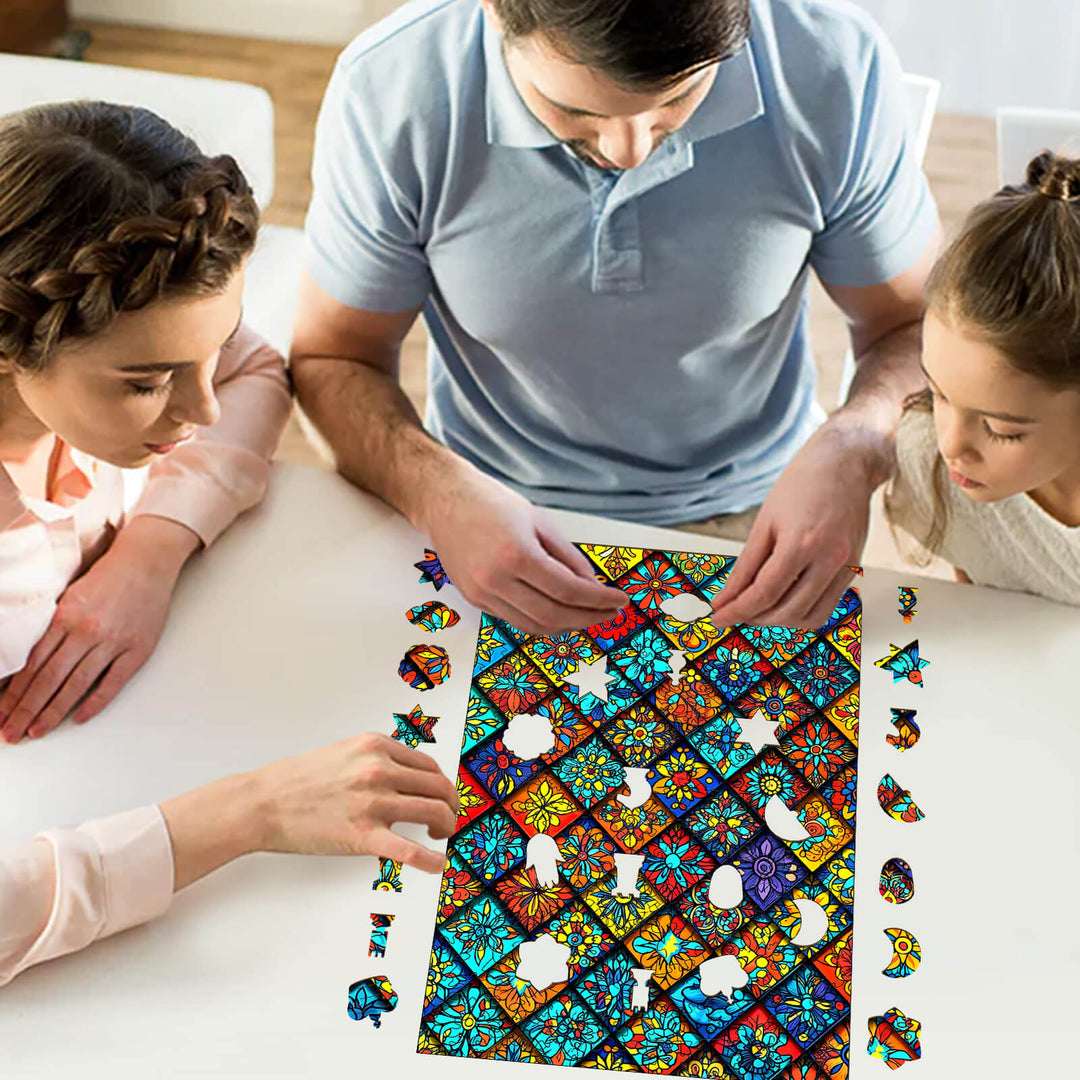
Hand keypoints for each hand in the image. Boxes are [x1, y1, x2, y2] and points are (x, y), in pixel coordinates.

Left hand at [0, 516, 198, 742]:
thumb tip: (29, 661)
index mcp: (65, 617)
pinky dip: (95, 702)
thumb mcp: (70, 596)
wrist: (147, 562)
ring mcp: (113, 642)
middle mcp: (86, 631)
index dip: (14, 694)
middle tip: (10, 734)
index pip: (32, 664)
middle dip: (26, 710)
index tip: (1, 714)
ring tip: (36, 732)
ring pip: (76, 684)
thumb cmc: (108, 577)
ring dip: (53, 712)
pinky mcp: (138, 649)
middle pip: (48, 679)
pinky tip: (78, 718)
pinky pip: (113, 682)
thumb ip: (53, 626)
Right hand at [161, 733, 459, 888]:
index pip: (428, 765)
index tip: (443, 796)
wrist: (262, 802)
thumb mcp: (344, 752)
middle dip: (451, 804)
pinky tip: (439, 865)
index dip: (441, 783)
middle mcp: (379, 770)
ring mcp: (373, 802)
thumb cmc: (297, 781)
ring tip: (441, 835)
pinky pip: (410, 849)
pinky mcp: (363, 835)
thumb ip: (376, 759)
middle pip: (438, 786)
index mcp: (375, 747)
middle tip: (449, 818)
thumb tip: (405, 775)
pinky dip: (431, 860)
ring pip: (433, 811)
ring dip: (446, 825)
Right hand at [414, 460, 627, 634]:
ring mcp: (481, 593)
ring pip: (533, 625)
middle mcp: (495, 579)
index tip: (619, 601)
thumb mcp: (540, 522)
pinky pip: (515, 620)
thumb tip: (591, 585)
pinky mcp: (473, 599)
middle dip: (588, 619)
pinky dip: (541, 621)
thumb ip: (568, 557)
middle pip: (553, 616)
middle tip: (609, 614)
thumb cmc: (491, 504)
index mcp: (516, 554)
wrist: (445, 501)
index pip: (568, 590)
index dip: (599, 600)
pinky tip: (558, 612)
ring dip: (566, 626)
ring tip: (587, 616)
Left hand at [710, 416, 889, 627]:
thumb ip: (746, 566)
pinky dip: (801, 613)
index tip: (717, 618)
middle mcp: (830, 559)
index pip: (764, 593)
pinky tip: (783, 602)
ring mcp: (847, 566)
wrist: (846, 463)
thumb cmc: (803, 483)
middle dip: (755, 618)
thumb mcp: (765, 522)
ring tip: (757, 610)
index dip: (736, 611)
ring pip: (810, 618)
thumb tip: (726, 597)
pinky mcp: (854, 569)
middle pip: (787, 611)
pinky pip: (827, 607)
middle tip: (733, 612)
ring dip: (779, 622)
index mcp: (802, 542)